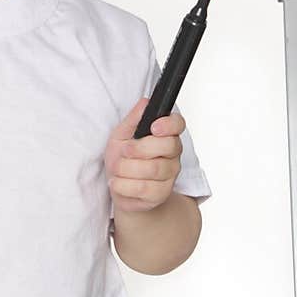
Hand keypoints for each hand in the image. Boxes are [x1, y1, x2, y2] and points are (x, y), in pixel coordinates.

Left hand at [104, 96, 185, 213]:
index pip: (178, 124)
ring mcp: (169, 175)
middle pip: (168, 146)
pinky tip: (118, 182)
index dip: (169, 124)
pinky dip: (123, 185)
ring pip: (153, 168)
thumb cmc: (122, 160)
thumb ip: (133, 119)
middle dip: (140, 148)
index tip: (154, 127)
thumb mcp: (121, 135)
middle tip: (125, 151)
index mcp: (165, 135)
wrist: (120, 189)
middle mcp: (172, 154)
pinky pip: (144, 188)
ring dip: (127, 168)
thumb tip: (145, 102)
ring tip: (117, 169)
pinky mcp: (161, 193)